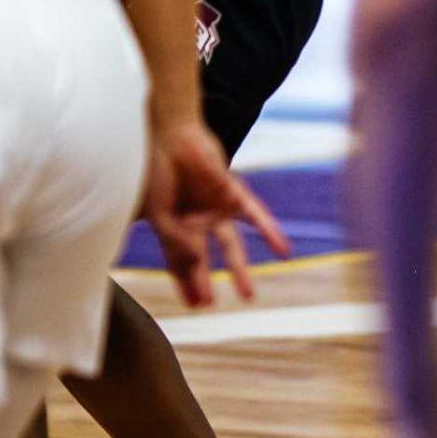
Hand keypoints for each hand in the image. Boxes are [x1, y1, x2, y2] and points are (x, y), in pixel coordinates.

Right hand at [140, 115, 289, 306]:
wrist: (169, 133)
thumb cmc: (154, 169)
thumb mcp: (157, 211)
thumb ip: (175, 240)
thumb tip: (195, 263)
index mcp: (171, 224)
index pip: (176, 261)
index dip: (183, 282)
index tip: (191, 304)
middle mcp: (194, 220)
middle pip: (201, 258)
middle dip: (202, 282)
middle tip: (207, 305)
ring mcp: (214, 208)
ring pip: (230, 245)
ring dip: (238, 270)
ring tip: (247, 295)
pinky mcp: (231, 193)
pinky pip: (254, 215)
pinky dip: (269, 232)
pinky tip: (282, 250)